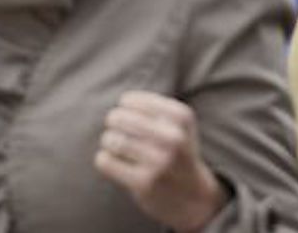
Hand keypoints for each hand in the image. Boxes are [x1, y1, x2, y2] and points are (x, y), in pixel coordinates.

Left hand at [95, 90, 227, 232]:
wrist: (193, 196)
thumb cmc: (178, 152)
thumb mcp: (179, 124)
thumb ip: (153, 107)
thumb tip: (120, 102)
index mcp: (181, 117)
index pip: (130, 100)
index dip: (123, 106)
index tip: (129, 115)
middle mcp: (173, 137)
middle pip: (118, 118)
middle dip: (112, 122)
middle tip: (116, 129)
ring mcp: (159, 161)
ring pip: (111, 140)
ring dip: (108, 142)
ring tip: (114, 145)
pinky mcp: (144, 183)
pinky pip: (106, 162)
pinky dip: (104, 160)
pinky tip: (114, 162)